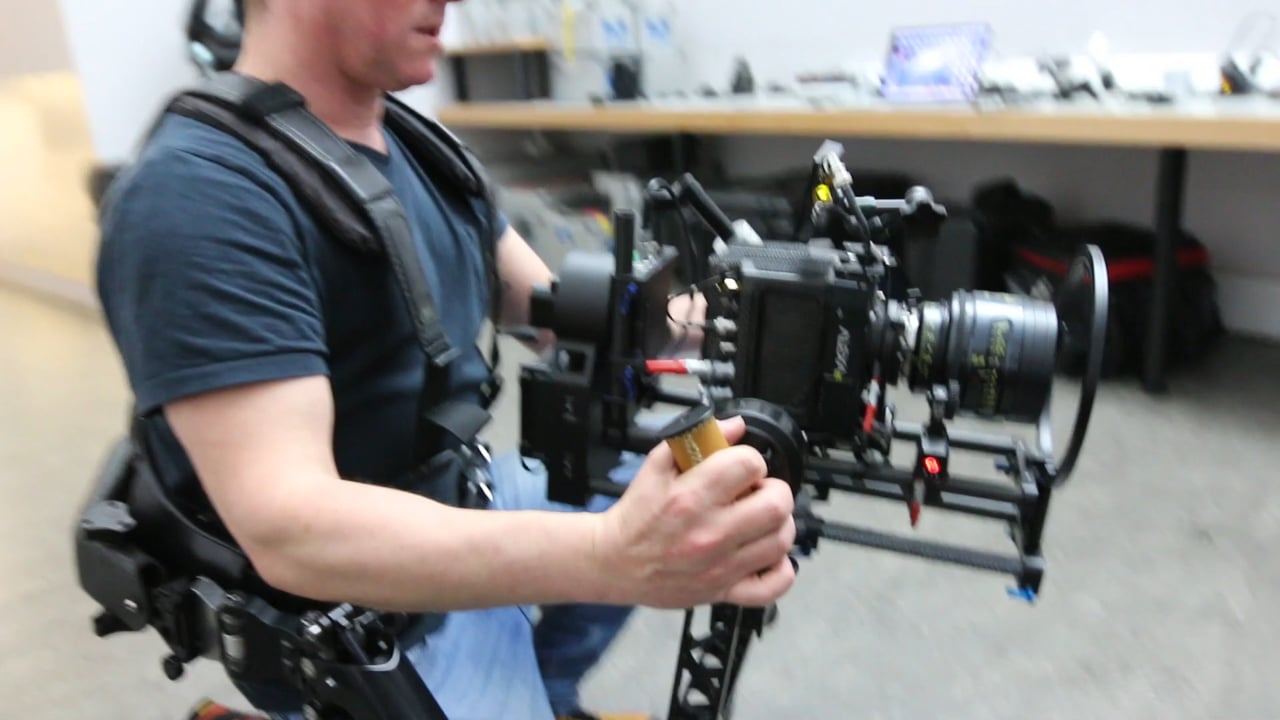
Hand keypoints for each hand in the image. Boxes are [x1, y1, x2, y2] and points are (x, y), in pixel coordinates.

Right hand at [593, 416, 796, 608]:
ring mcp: (719, 567)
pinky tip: (766, 554)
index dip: (751, 459)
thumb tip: (735, 426)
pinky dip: (780, 569)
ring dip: (779, 524)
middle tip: (759, 492)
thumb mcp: (656, 466)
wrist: (613, 562)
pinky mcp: (723, 592)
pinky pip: (773, 586)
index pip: (748, 464)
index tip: (742, 467)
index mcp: (690, 497)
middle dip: (774, 490)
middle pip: (776, 504)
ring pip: (781, 541)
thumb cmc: (636, 515)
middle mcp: (709, 533)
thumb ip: (694, 440)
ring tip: (761, 519)